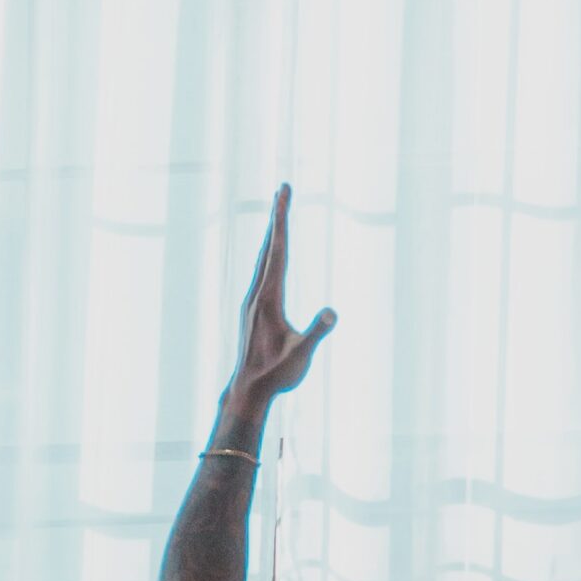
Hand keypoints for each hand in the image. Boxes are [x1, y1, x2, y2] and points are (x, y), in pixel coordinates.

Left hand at [226, 184, 335, 409]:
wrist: (249, 391)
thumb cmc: (277, 374)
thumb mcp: (302, 354)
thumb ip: (317, 331)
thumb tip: (332, 313)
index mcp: (268, 298)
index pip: (278, 250)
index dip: (281, 220)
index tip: (282, 194)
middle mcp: (256, 295)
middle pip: (268, 247)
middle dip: (276, 216)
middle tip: (282, 189)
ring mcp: (251, 303)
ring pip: (262, 259)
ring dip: (270, 234)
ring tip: (277, 213)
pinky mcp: (251, 311)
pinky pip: (261, 273)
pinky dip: (268, 255)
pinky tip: (270, 256)